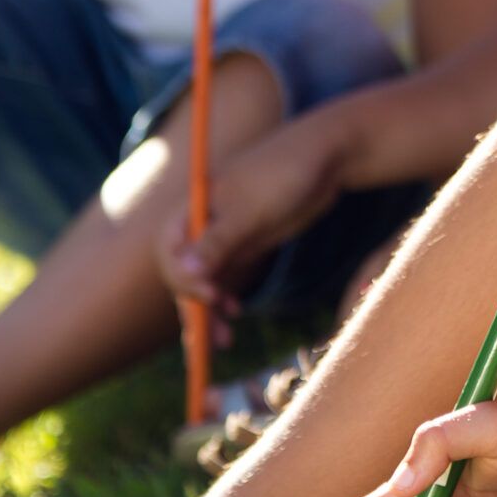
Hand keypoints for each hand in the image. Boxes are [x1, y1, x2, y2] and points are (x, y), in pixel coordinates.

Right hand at [155, 123, 346, 331]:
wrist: (326, 157)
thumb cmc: (285, 173)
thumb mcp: (252, 209)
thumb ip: (220, 241)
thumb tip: (185, 272)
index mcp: (193, 206)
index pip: (170, 251)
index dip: (183, 278)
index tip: (210, 295)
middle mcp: (202, 222)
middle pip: (183, 270)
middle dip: (193, 303)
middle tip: (213, 333)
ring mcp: (224, 234)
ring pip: (204, 279)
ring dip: (207, 309)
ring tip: (222, 340)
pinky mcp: (245, 243)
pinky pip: (225, 276)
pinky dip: (224, 298)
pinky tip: (233, 315)